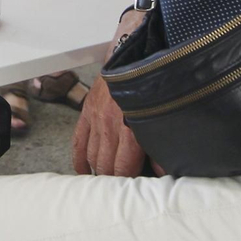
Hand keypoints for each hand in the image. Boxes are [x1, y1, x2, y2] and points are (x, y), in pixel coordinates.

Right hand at [71, 10, 148, 176]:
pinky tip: (85, 172)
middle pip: (104, 167)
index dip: (128, 184)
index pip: (122, 169)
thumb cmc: (153, 81)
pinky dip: (80, 160)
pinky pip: (78, 142)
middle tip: (123, 189)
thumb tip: (163, 171)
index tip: (135, 191)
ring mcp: (94, 118)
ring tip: (108, 182)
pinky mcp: (87, 112)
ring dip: (99, 172)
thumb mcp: (162, 112)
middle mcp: (109, 124)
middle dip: (113, 181)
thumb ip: (162, 143)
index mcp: (129, 126)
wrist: (134, 50)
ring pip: (91, 157)